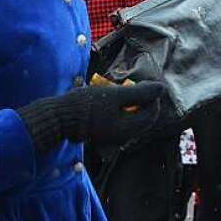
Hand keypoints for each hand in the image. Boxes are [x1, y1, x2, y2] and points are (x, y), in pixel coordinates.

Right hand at [17, 82, 173, 154]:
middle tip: (133, 84)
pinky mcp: (104, 133)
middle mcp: (123, 137)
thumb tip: (162, 88)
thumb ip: (140, 93)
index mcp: (128, 129)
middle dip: (141, 100)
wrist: (59, 118)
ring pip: (131, 118)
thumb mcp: (114, 95)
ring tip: (120, 89)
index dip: (153, 97)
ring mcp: (113, 137)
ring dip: (130, 103)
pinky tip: (111, 98)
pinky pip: (120, 120)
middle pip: (142, 117)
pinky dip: (120, 108)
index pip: (152, 114)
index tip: (145, 83)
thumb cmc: (86, 106)